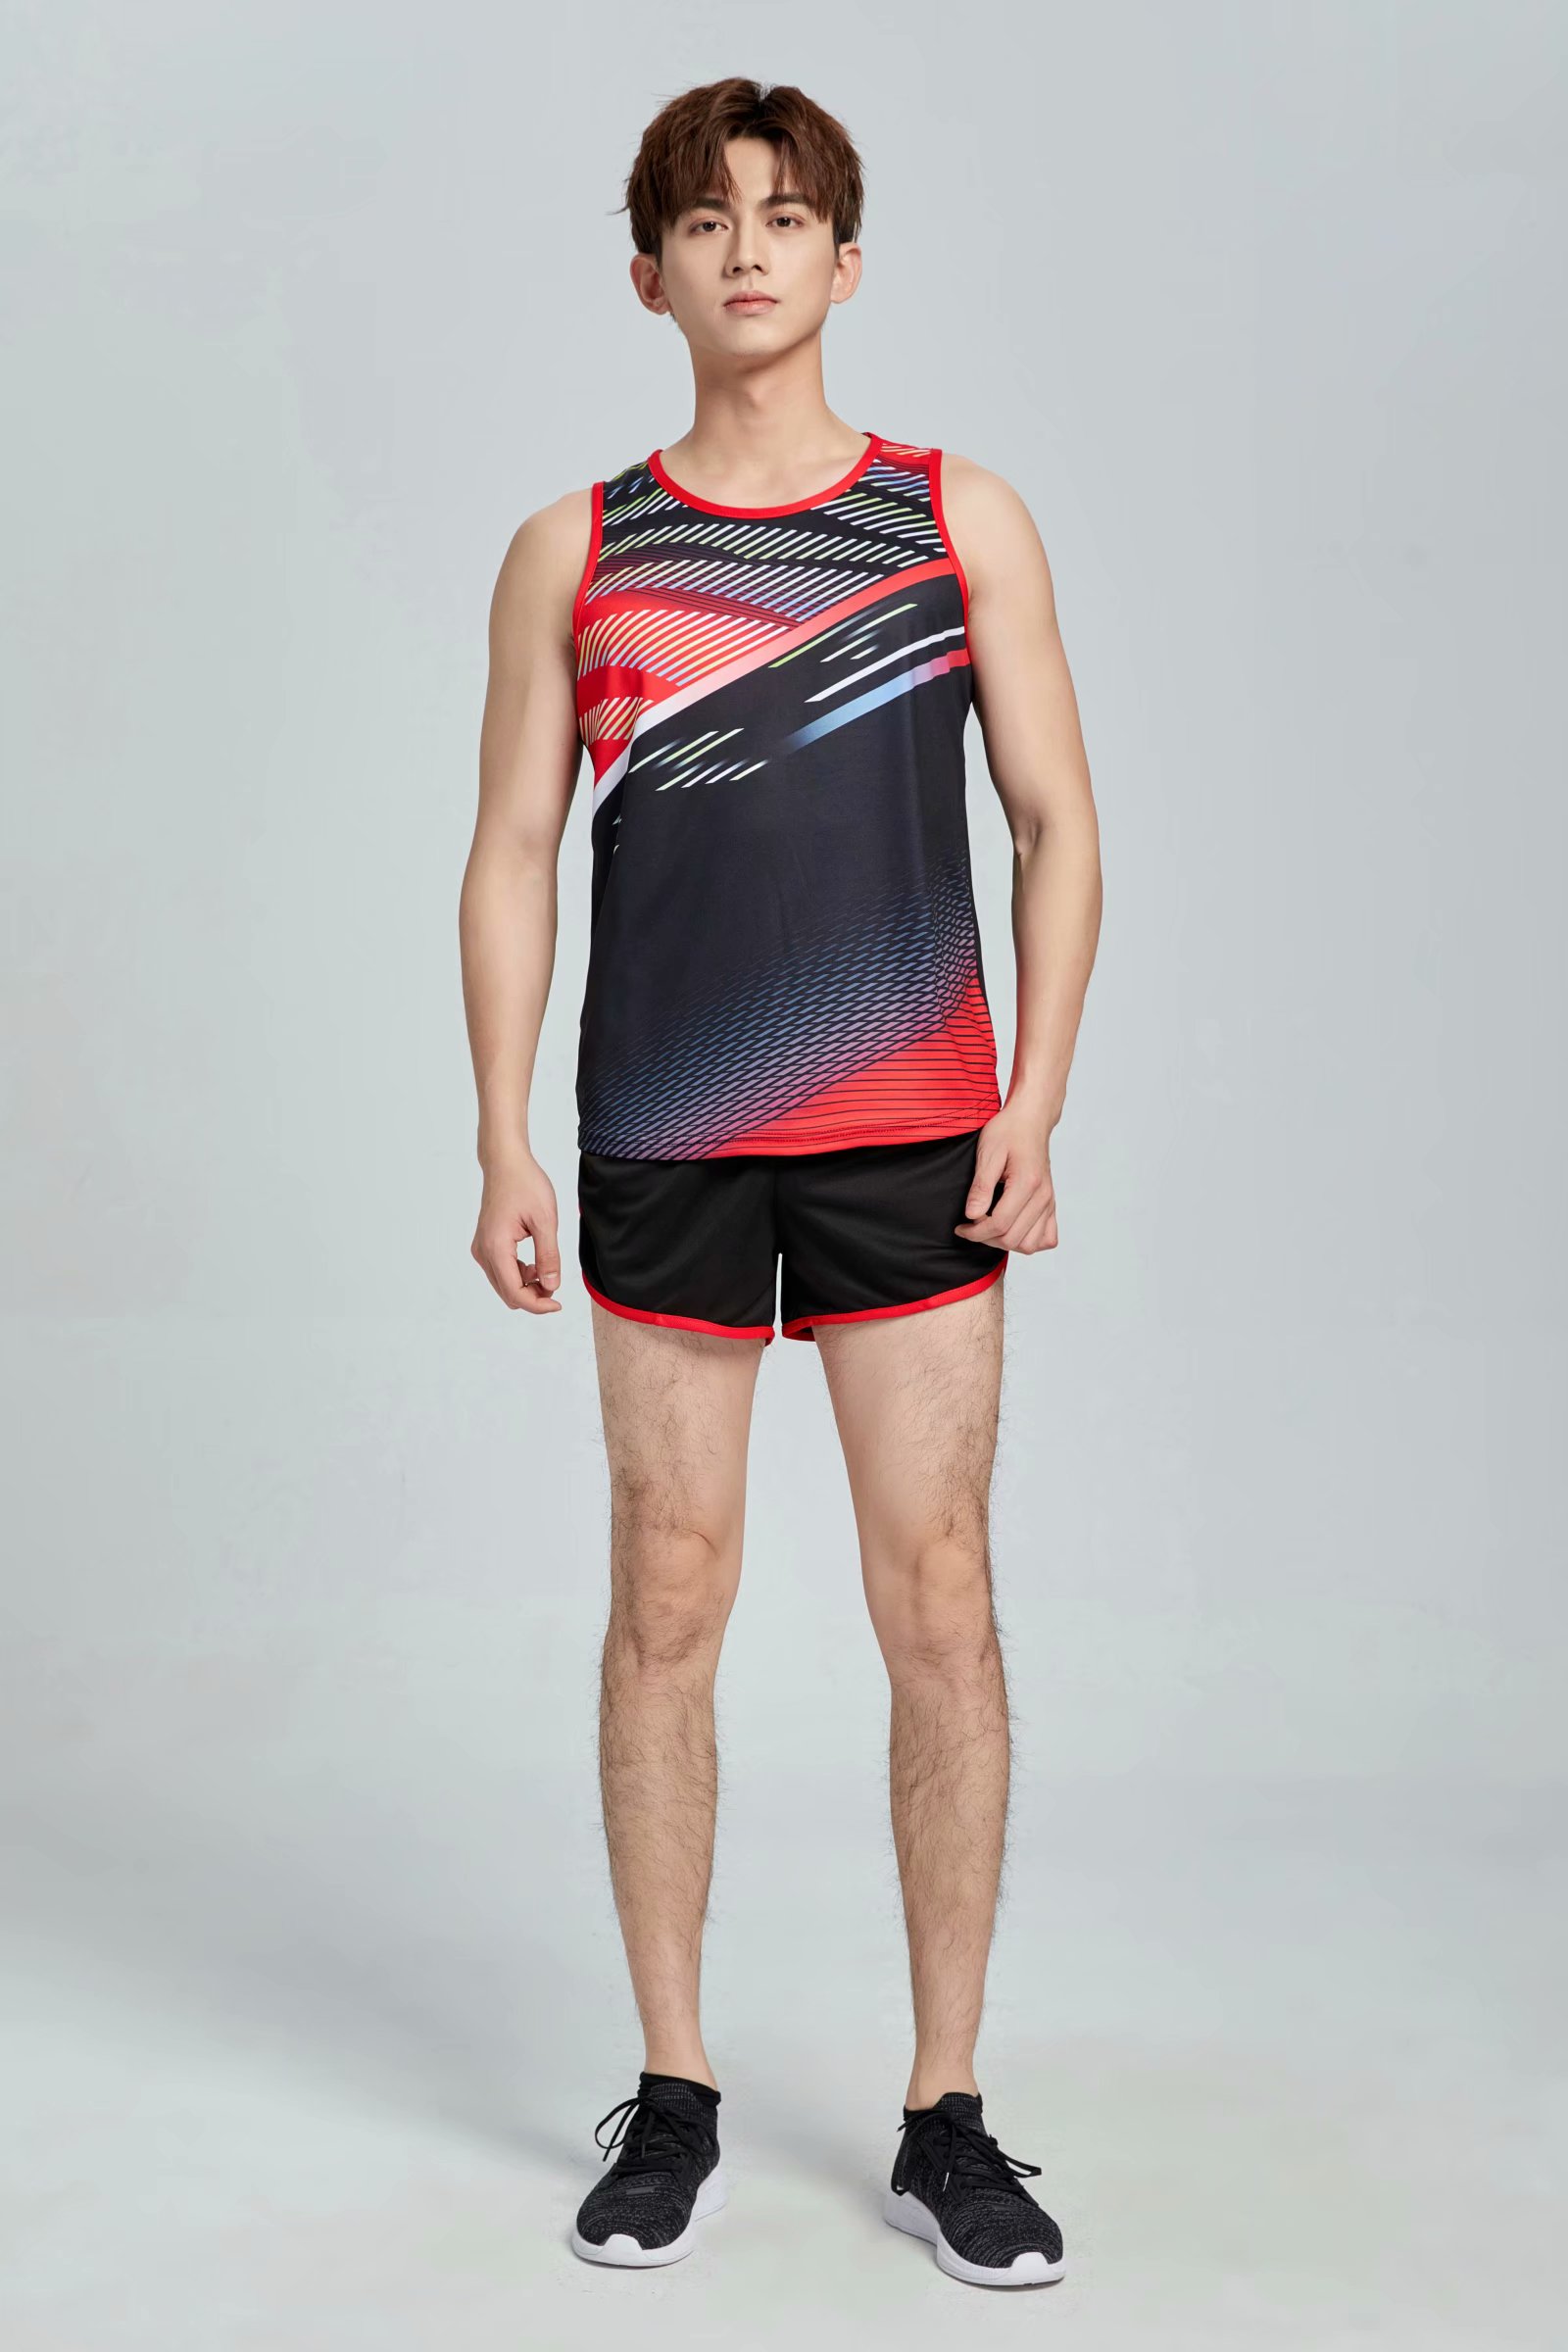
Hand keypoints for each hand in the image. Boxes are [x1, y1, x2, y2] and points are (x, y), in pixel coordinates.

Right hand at [471, 1151, 563, 1314]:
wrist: (505, 1164)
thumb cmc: (525, 1184)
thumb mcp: (545, 1220)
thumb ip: (548, 1256)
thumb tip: (551, 1286)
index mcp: (496, 1247)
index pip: (515, 1292)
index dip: (537, 1305)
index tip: (558, 1303)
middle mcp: (483, 1252)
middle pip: (507, 1293)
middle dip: (533, 1297)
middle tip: (556, 1284)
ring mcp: (481, 1249)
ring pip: (504, 1285)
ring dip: (526, 1286)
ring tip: (546, 1268)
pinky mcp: (485, 1244)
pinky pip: (501, 1272)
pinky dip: (519, 1275)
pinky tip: (535, 1263)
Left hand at [954, 1107, 1058, 1253]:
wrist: (1030, 1120)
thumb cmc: (1008, 1131)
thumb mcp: (988, 1153)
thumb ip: (981, 1187)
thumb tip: (972, 1215)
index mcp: (1027, 1183)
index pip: (999, 1224)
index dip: (975, 1232)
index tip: (961, 1227)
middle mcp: (1043, 1196)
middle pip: (1013, 1238)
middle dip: (986, 1238)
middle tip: (971, 1226)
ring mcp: (1049, 1202)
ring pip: (1030, 1244)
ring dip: (1006, 1242)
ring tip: (989, 1228)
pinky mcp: (1051, 1204)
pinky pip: (1047, 1238)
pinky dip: (1029, 1240)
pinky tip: (1012, 1228)